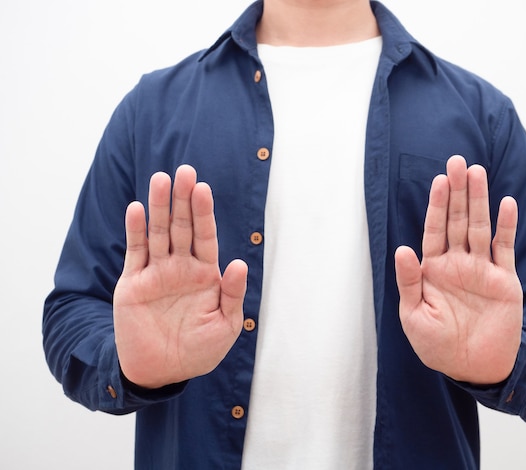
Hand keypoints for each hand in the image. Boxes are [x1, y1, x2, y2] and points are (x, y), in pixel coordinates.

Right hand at [113, 165, 246, 388]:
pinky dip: (136, 231)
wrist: (162, 372)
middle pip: (182, 226)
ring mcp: (156, 273)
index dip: (204, 213)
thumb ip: (231, 294)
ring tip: (160, 180)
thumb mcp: (225, 326)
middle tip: (185, 171)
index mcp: (205, 274)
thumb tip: (238, 263)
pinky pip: (135, 252)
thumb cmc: (198, 351)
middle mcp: (181, 267)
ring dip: (159, 207)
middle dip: (183, 199)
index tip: (203, 188)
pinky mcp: (133, 283)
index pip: (205, 236)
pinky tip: (137, 209)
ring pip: (158, 233)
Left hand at [395, 155, 522, 384]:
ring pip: (481, 228)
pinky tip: (506, 203)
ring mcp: (481, 269)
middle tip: (458, 162)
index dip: (437, 206)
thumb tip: (402, 248)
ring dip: (480, 201)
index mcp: (433, 269)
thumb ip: (409, 281)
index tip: (439, 180)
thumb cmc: (436, 345)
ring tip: (478, 172)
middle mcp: (457, 263)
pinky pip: (505, 249)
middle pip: (458, 221)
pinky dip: (506, 227)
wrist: (472, 367)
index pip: (434, 230)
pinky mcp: (504, 281)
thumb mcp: (414, 315)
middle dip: (458, 193)